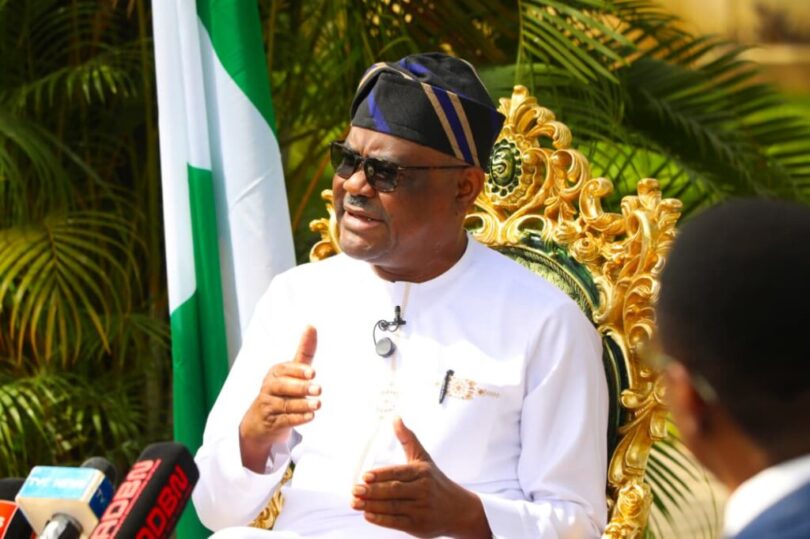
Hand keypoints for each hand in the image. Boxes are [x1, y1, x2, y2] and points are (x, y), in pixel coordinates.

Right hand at [239, 325, 320, 471]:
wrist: (259, 422)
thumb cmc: (281, 391)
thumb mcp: (292, 372)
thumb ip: (304, 352)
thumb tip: (311, 326)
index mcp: (275, 372)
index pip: (285, 369)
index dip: (298, 371)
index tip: (312, 372)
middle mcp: (269, 387)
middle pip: (283, 386)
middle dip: (301, 387)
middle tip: (318, 389)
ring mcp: (268, 405)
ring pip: (285, 404)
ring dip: (302, 404)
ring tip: (318, 404)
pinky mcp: (271, 422)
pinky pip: (284, 420)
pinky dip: (297, 418)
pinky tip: (310, 416)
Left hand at [351, 418, 491, 538]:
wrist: (459, 510)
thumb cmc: (436, 481)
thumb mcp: (424, 458)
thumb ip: (408, 439)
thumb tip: (396, 418)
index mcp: (422, 472)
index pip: (398, 472)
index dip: (381, 475)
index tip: (365, 476)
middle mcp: (422, 490)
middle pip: (393, 490)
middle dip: (372, 491)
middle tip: (355, 490)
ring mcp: (421, 508)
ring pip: (393, 506)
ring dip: (372, 505)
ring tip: (355, 503)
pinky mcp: (418, 525)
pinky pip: (396, 522)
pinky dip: (381, 519)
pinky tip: (368, 515)